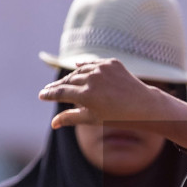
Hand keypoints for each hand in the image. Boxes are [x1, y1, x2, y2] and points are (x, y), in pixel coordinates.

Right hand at [38, 60, 186, 144]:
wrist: (145, 106)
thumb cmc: (118, 117)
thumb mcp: (92, 119)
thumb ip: (71, 118)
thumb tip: (53, 124)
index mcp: (86, 94)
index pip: (60, 92)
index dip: (49, 94)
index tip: (41, 95)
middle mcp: (93, 78)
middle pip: (68, 81)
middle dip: (58, 86)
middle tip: (49, 91)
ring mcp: (102, 68)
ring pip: (80, 71)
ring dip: (71, 77)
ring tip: (64, 84)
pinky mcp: (112, 63)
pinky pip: (93, 63)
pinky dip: (85, 66)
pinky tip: (77, 67)